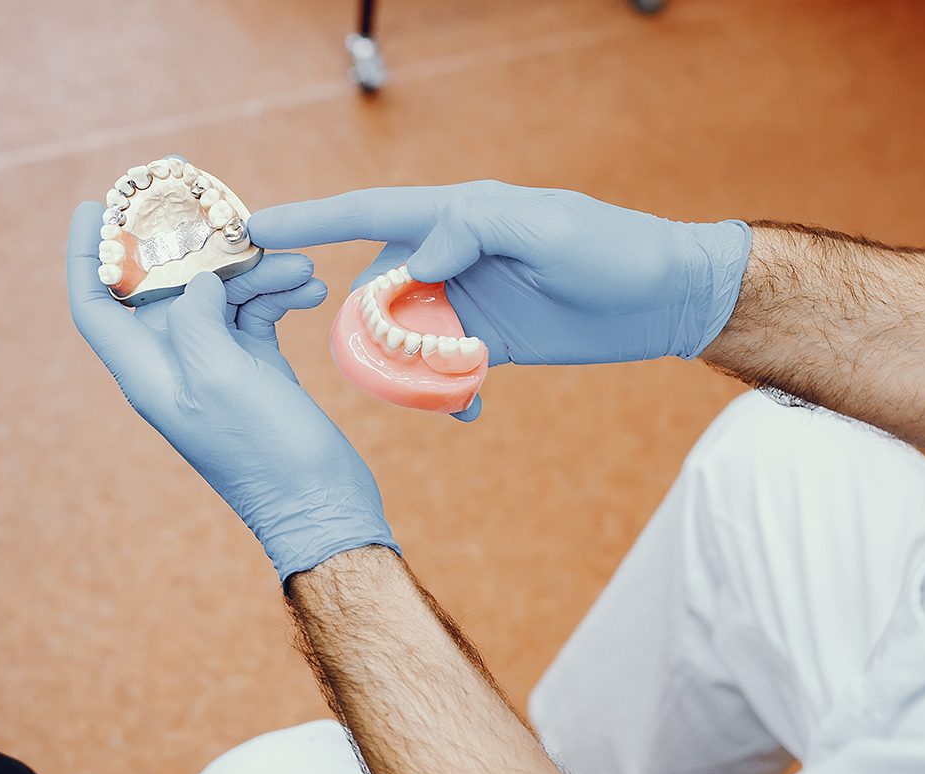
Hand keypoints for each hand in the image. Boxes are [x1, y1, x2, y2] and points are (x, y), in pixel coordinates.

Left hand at [67, 201, 394, 580]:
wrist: (322, 506)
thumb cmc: (265, 454)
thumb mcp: (220, 377)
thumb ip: (194, 318)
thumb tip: (198, 280)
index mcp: (146, 372)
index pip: (95, 305)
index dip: (86, 255)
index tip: (93, 207)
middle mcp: (173, 365)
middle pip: (163, 286)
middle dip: (189, 243)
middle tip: (214, 201)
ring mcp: (214, 366)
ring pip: (219, 293)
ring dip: (256, 271)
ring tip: (299, 265)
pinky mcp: (253, 367)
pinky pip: (255, 312)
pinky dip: (279, 294)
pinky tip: (311, 289)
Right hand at [251, 181, 752, 367]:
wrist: (670, 296)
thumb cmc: (615, 250)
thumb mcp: (550, 231)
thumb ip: (475, 231)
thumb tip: (412, 261)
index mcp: (457, 215)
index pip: (369, 214)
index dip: (309, 221)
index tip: (254, 229)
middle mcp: (451, 254)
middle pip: (376, 289)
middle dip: (365, 327)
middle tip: (379, 363)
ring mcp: (466, 299)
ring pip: (404, 335)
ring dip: (407, 370)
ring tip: (439, 391)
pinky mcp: (487, 338)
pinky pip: (441, 368)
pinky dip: (444, 392)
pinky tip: (469, 408)